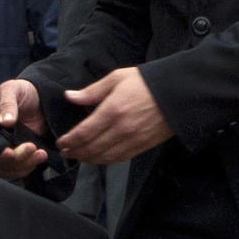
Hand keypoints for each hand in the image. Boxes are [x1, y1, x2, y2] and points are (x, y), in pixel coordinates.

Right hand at [0, 78, 48, 178]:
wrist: (38, 98)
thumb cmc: (21, 91)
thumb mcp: (12, 89)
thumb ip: (8, 103)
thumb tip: (5, 122)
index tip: (10, 151)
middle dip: (15, 157)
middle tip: (32, 147)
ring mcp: (1, 147)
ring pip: (6, 167)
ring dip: (24, 164)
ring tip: (40, 154)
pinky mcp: (14, 154)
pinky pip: (17, 168)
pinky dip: (29, 166)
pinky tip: (40, 156)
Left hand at [56, 68, 171, 164]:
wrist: (177, 93)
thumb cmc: (146, 82)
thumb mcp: (117, 78)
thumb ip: (92, 91)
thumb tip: (70, 96)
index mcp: (112, 110)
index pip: (84, 133)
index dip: (69, 141)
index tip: (61, 143)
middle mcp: (121, 129)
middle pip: (91, 148)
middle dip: (75, 152)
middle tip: (65, 152)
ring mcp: (132, 140)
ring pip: (104, 157)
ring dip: (88, 159)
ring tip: (78, 156)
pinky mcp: (142, 146)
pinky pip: (118, 158)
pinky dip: (104, 161)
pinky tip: (97, 158)